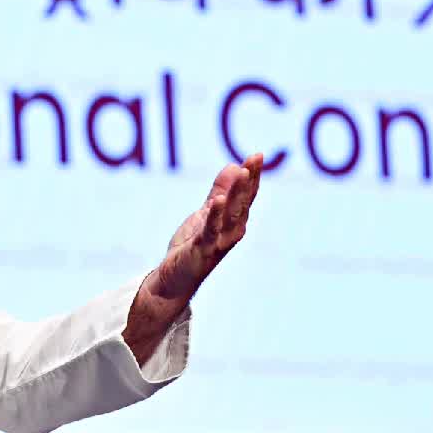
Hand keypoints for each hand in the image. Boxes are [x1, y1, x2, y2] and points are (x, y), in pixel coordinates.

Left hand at [149, 153, 263, 300]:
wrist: (176, 277)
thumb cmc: (194, 245)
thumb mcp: (206, 213)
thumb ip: (220, 191)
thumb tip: (233, 166)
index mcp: (234, 221)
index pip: (247, 195)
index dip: (253, 175)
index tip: (257, 155)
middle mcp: (232, 230)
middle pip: (243, 201)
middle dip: (250, 179)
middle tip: (255, 158)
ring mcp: (219, 240)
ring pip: (231, 214)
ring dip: (237, 193)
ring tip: (242, 173)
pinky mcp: (202, 248)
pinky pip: (210, 230)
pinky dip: (214, 215)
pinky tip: (218, 200)